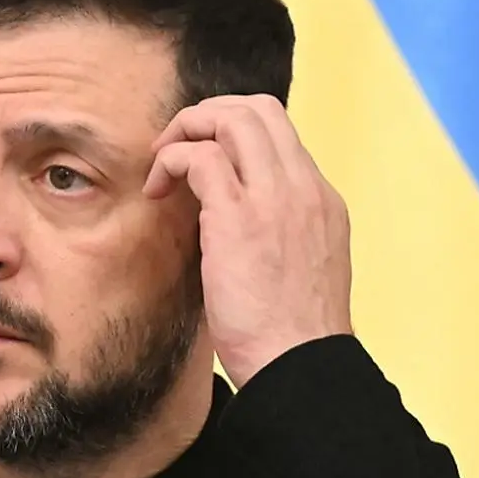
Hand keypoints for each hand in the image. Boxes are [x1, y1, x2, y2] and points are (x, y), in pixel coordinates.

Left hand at [143, 94, 352, 388]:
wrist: (300, 368)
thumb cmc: (291, 336)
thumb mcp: (300, 268)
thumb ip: (278, 233)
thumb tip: (233, 224)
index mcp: (321, 200)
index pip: (280, 133)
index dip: (234, 133)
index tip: (203, 160)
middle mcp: (304, 189)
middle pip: (259, 109)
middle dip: (209, 115)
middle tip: (177, 148)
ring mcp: (275, 199)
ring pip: (233, 119)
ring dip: (187, 129)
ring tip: (161, 165)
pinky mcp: (239, 218)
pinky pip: (199, 157)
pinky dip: (171, 160)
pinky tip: (157, 191)